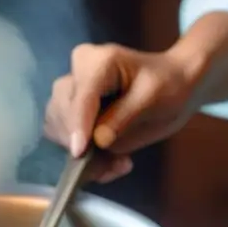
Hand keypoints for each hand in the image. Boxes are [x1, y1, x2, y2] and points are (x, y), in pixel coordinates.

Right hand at [44, 42, 201, 182]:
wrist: (171, 86)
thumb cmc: (167, 85)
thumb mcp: (154, 98)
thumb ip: (125, 117)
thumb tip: (99, 140)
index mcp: (97, 62)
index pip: (81, 97)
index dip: (79, 125)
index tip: (79, 152)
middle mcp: (75, 74)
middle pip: (62, 114)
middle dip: (84, 144)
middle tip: (117, 164)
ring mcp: (68, 94)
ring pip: (57, 129)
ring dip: (83, 154)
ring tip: (117, 163)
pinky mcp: (67, 114)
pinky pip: (63, 140)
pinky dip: (84, 157)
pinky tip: (109, 161)